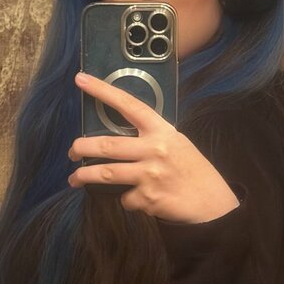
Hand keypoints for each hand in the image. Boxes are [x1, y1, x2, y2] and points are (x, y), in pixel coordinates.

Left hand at [68, 72, 239, 222]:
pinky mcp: (147, 199)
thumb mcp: (177, 144)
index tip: (81, 80)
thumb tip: (121, 137)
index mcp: (162, 131)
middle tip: (71, 151)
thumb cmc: (194, 171)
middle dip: (81, 148)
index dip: (103, 91)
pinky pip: (124, 198)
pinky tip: (139, 199)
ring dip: (84, 176)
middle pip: (107, 145)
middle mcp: (155, 150)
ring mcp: (150, 175)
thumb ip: (152, 138)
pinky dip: (126, 199)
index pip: (129, 105)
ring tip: (75, 179)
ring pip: (106, 173)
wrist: (211, 203)